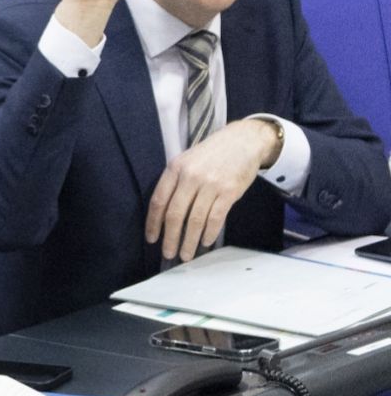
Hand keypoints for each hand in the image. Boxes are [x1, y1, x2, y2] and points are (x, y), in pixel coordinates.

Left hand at [144, 119, 273, 260]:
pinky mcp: (229, 191)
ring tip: (186, 255)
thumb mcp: (187, 160)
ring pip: (195, 220)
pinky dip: (209, 233)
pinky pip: (215, 217)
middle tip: (168, 254)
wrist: (244, 140)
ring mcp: (210, 184)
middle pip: (175, 214)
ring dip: (189, 241)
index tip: (152, 239)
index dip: (153, 223)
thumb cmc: (212, 153)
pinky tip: (205, 242)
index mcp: (175, 169)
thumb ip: (174, 182)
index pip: (158, 201)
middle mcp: (190, 177)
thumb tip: (163, 215)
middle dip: (170, 238)